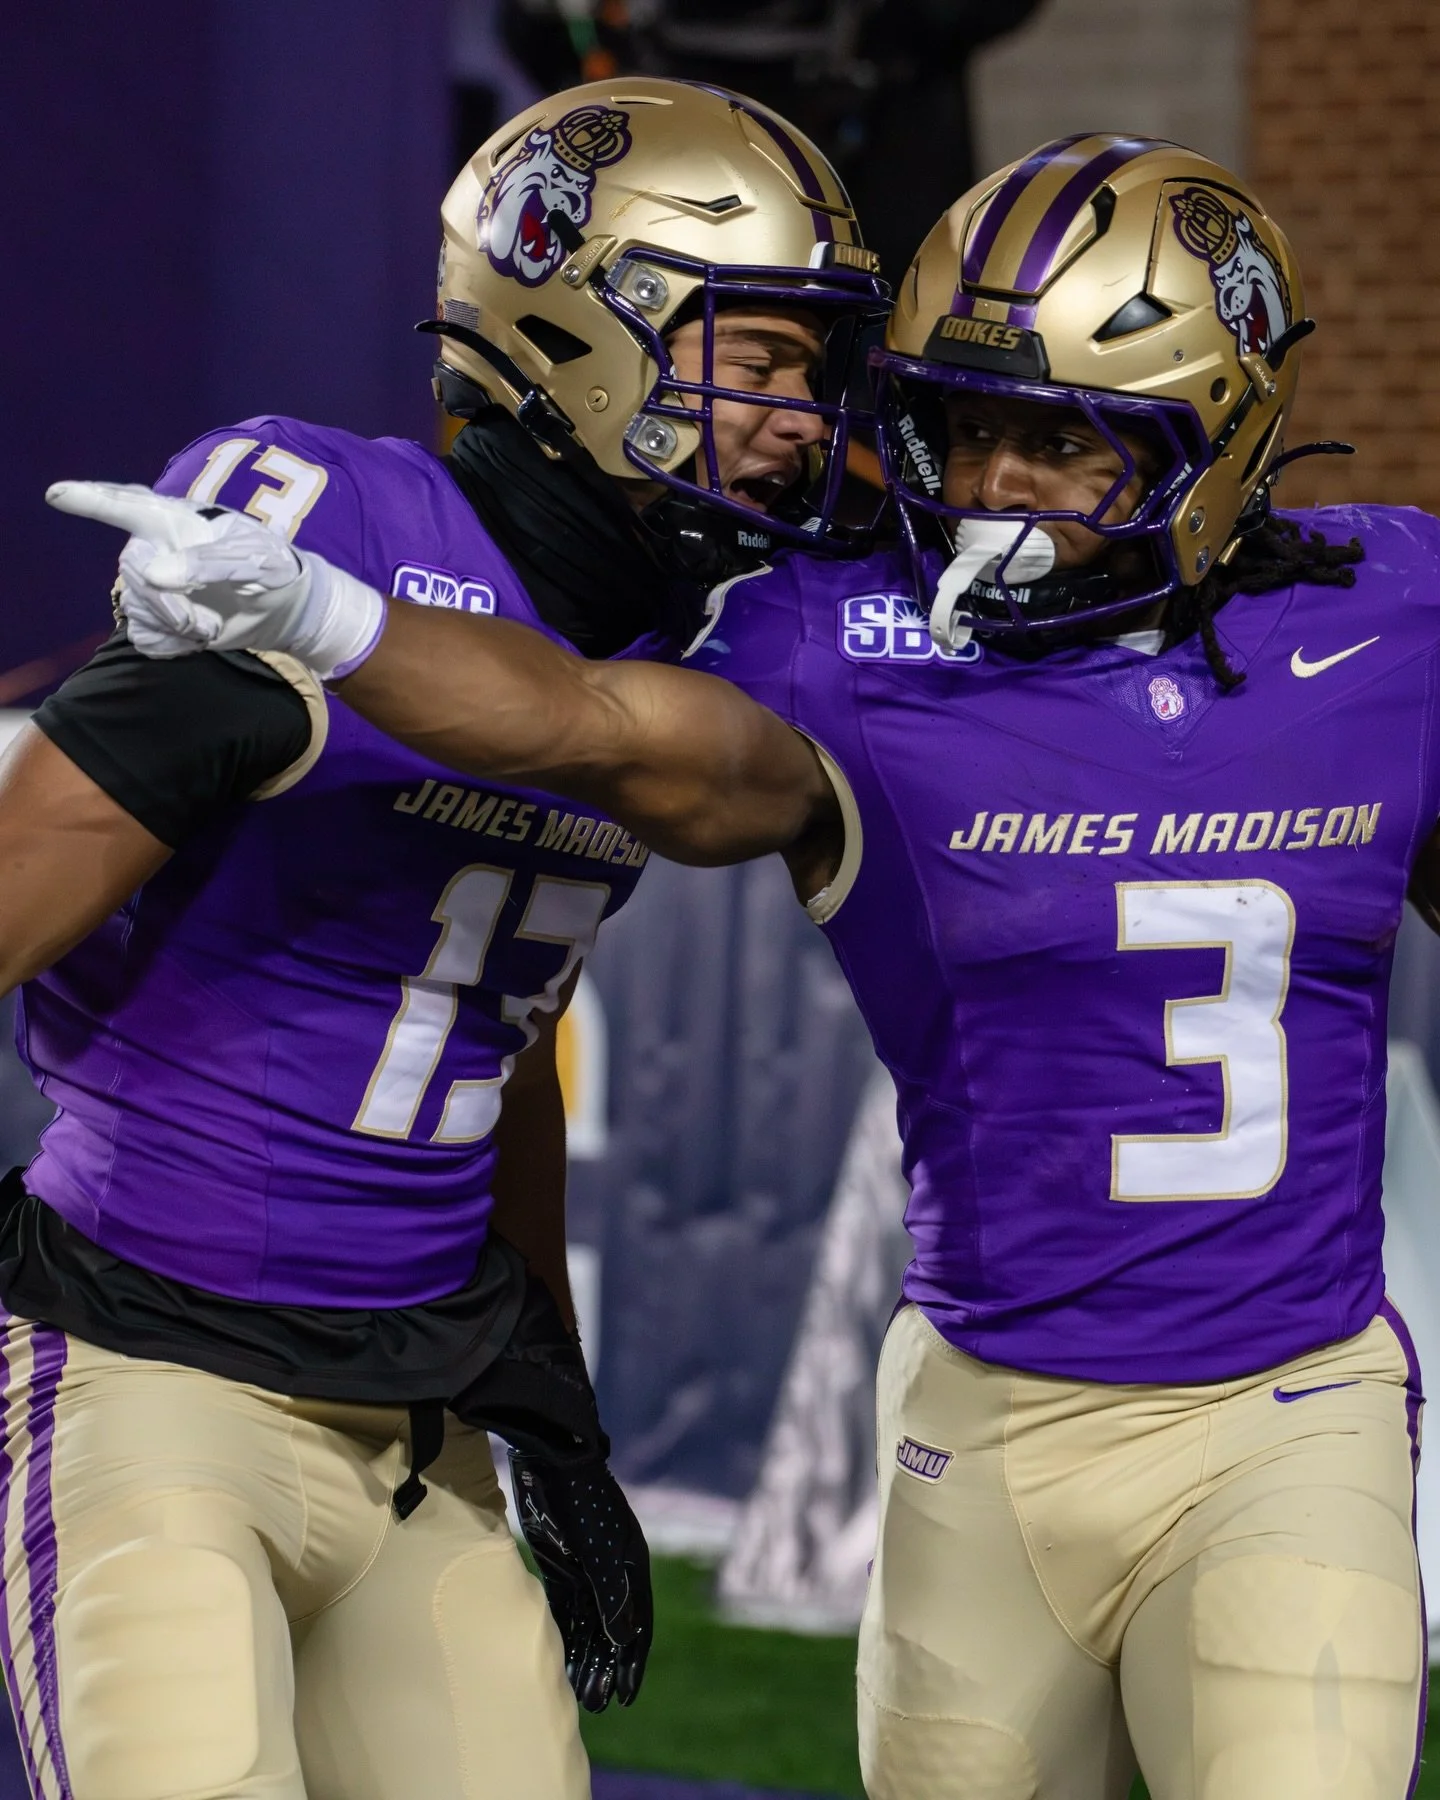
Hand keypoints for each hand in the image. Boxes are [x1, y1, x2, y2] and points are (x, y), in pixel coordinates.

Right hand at [45, 480, 385, 678]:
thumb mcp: (250, 562)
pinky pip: (145, 634)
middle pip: (133, 572)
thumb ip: (204, 563)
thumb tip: (156, 572)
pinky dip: (174, 643)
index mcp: (177, 520)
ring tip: (209, 626)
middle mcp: (159, 547)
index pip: (127, 505)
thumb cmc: (274, 571)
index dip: (89, 499)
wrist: (288, 610)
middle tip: (202, 621)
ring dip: (175, 625)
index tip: (56, 496)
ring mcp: (158, 582)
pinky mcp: (162, 615)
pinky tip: (198, 637)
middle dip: (165, 602)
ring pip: (137, 607)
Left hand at [510, 1448, 652, 1711]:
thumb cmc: (582, 1503)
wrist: (551, 1461)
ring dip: (584, 1658)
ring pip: (587, 1626)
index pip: (637, 1627)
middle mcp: (613, 1574)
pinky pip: (565, 1611)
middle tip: (596, 1706)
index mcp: (632, 1569)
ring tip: (578, 1694)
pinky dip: (564, 1637)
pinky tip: (557, 1661)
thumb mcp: (600, 1550)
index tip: (625, 1699)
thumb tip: (624, 1641)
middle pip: (611, 1632)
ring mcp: (586, 1570)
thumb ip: (612, 1595)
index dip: (632, 1664)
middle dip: (606, 1669)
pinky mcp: (560, 1566)